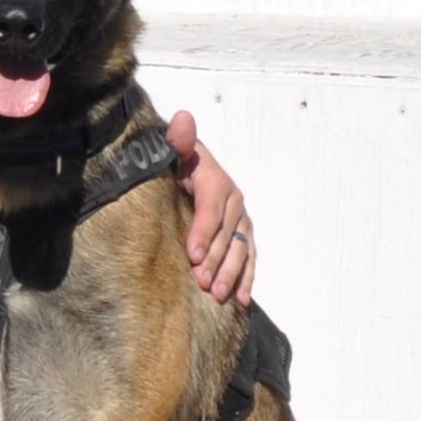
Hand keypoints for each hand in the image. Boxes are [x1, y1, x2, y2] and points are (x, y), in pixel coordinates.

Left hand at [165, 110, 253, 305]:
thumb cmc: (174, 162)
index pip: (212, 208)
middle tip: (202, 282)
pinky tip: (243, 300)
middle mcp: (234, 200)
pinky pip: (249, 257)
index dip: (204, 232)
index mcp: (216, 180)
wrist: (184, 167)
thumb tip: (182, 120)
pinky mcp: (242, 234)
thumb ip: (176, 139)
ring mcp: (241, 219)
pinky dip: (248, 278)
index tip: (193, 255)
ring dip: (231, 274)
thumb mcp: (171, 149)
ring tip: (218, 295)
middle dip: (216, 260)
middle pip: (227, 233)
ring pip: (240, 249)